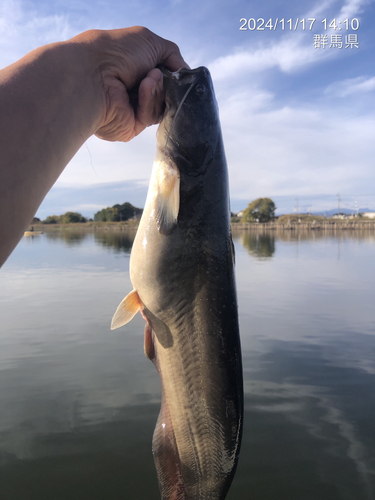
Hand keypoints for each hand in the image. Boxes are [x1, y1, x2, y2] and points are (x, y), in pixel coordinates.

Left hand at [74, 27, 188, 141]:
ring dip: (158, 90)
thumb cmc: (115, 52)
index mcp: (131, 71)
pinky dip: (150, 100)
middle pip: (164, 95)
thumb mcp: (150, 42)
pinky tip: (142, 87)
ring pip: (160, 107)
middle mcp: (129, 92)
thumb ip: (172, 55)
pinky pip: (150, 117)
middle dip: (166, 83)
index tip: (177, 72)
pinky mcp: (129, 127)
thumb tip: (185, 71)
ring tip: (148, 77)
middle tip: (157, 73)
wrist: (92, 73)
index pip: (161, 78)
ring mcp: (129, 110)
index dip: (172, 76)